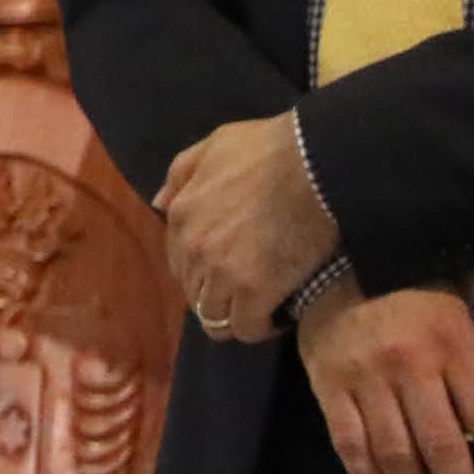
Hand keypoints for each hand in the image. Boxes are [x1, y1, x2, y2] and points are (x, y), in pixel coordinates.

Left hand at [160, 114, 338, 340]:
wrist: (315, 163)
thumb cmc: (270, 149)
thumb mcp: (214, 145)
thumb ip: (181, 174)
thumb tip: (158, 204)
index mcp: (181, 214)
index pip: (179, 262)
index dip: (203, 271)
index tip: (232, 270)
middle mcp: (193, 248)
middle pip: (194, 292)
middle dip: (218, 294)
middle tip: (251, 290)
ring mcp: (221, 271)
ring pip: (214, 316)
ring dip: (235, 315)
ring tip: (264, 307)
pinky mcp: (254, 291)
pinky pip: (245, 328)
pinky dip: (259, 327)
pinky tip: (280, 316)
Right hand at [297, 277, 473, 473]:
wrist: (336, 254)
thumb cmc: (412, 282)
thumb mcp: (455, 308)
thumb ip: (469, 362)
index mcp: (451, 342)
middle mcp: (409, 363)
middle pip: (442, 443)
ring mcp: (364, 376)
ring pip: (394, 451)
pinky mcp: (326, 384)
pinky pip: (347, 441)